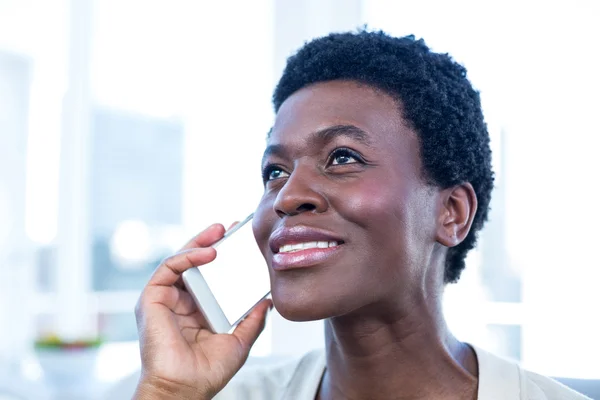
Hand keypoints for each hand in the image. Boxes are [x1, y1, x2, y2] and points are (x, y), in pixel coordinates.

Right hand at [133, 223, 271, 398]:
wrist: (185, 387)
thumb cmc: (208, 371)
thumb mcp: (239, 340)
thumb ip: (253, 320)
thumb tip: (268, 302)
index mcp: (197, 310)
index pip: (209, 275)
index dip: (223, 256)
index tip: (240, 241)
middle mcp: (180, 302)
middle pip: (194, 263)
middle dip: (211, 242)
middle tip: (229, 227)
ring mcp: (165, 299)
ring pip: (180, 260)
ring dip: (199, 242)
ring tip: (220, 231)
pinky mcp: (152, 298)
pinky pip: (170, 268)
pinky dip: (188, 255)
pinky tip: (209, 252)